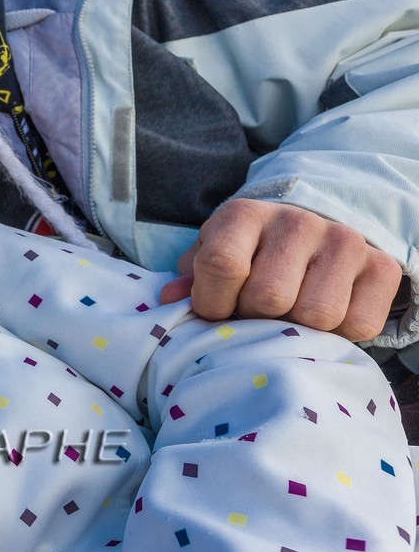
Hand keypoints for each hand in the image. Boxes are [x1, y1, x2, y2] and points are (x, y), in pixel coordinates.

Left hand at [158, 199, 402, 340]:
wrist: (314, 230)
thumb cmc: (250, 252)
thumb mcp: (213, 255)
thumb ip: (191, 279)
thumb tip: (169, 301)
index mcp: (245, 215)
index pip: (222, 264)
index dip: (212, 302)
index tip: (215, 311)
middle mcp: (298, 223)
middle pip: (269, 297)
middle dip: (255, 317)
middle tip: (255, 313)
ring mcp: (345, 243)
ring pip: (316, 315)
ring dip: (297, 329)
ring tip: (288, 315)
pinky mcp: (382, 268)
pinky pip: (358, 325)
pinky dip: (337, 335)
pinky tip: (322, 318)